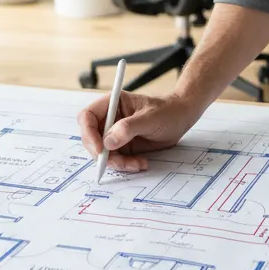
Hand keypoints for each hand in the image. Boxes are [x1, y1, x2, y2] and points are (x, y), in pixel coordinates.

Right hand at [77, 90, 204, 171]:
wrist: (181, 119)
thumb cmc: (167, 111)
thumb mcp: (149, 118)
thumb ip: (128, 128)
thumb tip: (108, 141)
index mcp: (112, 103)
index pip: (87, 117)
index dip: (88, 133)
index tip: (100, 149)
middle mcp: (110, 118)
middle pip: (91, 139)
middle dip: (103, 154)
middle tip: (119, 162)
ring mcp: (115, 133)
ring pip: (103, 153)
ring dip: (117, 162)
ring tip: (137, 163)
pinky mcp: (123, 146)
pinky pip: (116, 160)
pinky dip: (126, 165)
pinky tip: (141, 163)